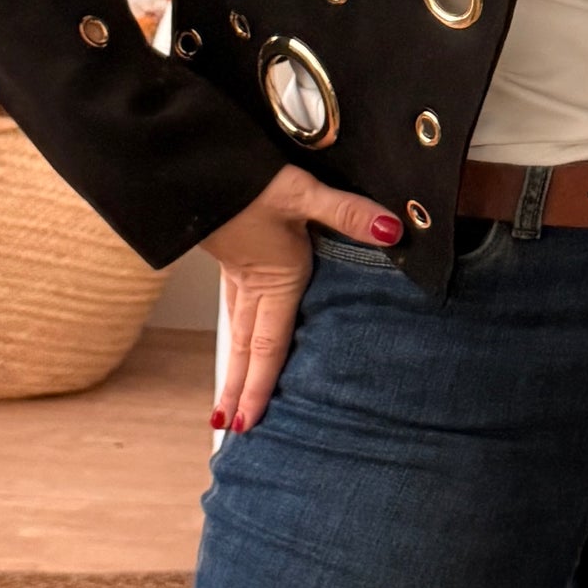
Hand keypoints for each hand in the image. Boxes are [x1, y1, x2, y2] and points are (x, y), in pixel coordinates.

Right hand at [202, 166, 400, 434]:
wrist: (196, 156)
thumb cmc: (247, 177)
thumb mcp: (301, 192)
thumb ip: (347, 213)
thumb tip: (391, 230)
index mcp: (272, 279)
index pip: (266, 345)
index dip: (258, 386)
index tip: (246, 422)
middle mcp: (251, 284)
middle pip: (244, 350)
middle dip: (238, 391)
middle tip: (229, 431)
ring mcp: (236, 273)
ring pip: (235, 332)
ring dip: (232, 369)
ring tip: (223, 404)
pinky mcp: (231, 257)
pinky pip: (234, 310)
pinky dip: (235, 335)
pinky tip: (238, 337)